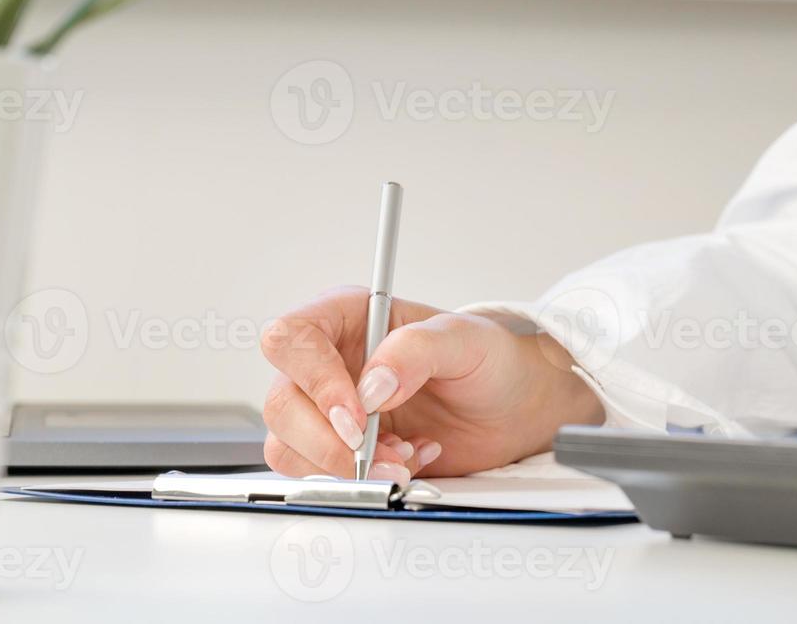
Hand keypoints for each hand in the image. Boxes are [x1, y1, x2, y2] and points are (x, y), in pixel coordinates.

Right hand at [260, 286, 604, 481]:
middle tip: (379, 452)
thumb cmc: (492, 360)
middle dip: (329, 438)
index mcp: (350, 317)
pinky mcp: (341, 449)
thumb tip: (372, 383)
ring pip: (288, 443)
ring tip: (403, 457)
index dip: (313, 379)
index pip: (292, 337)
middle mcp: (331, 361)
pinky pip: (317, 473)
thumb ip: (417, 349)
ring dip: (344, 465)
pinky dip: (358, 479)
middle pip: (282, 401)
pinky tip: (404, 461)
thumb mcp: (467, 340)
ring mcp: (331, 409)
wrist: (514, 408)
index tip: (356, 413)